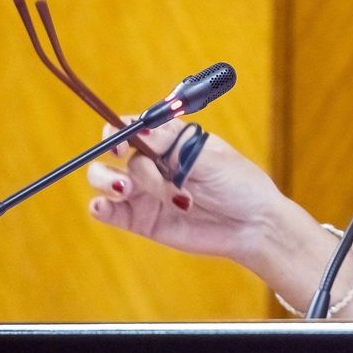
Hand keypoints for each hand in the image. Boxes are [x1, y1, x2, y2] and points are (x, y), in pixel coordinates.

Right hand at [86, 117, 299, 266]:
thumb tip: (137, 128)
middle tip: (128, 176)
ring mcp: (145, 191)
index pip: (132, 126)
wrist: (253, 226)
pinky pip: (110, 211)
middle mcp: (153, 162)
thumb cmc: (239, 185)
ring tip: (128, 190)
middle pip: (113, 151)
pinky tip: (104, 207)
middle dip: (114, 159)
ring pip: (105, 178)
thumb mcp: (209, 159)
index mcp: (170, 140)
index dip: (117, 130)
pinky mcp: (142, 219)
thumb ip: (171, 146)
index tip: (121, 143)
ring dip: (108, 181)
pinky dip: (100, 207)